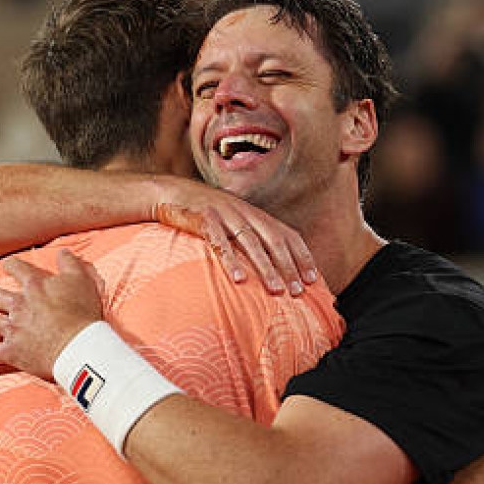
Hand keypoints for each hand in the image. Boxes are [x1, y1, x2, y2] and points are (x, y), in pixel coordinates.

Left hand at [0, 250, 104, 378]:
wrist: (79, 346)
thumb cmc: (83, 314)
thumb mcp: (81, 281)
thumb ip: (70, 264)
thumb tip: (62, 251)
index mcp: (35, 287)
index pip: (19, 269)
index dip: (12, 266)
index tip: (7, 265)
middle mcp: (19, 305)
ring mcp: (13, 328)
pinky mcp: (12, 351)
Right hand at [152, 177, 316, 295]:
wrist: (170, 192)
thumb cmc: (204, 213)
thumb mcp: (232, 221)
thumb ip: (250, 238)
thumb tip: (270, 267)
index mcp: (255, 214)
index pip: (287, 233)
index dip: (302, 255)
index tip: (313, 279)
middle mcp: (245, 212)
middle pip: (274, 240)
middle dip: (289, 266)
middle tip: (298, 291)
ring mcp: (224, 214)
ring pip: (251, 243)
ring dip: (266, 268)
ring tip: (276, 290)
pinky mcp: (203, 219)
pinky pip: (219, 242)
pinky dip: (230, 260)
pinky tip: (239, 279)